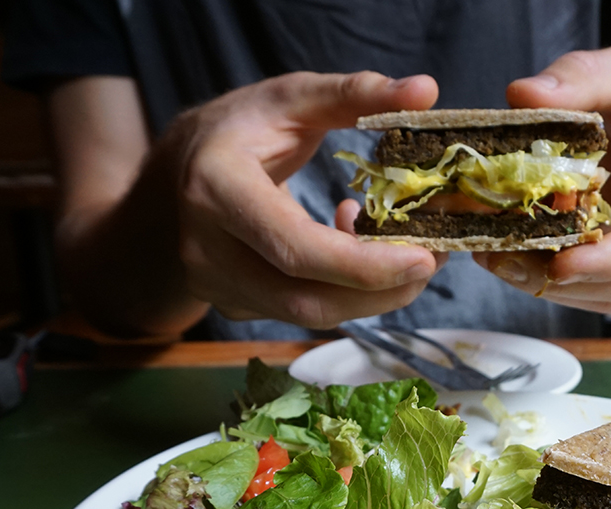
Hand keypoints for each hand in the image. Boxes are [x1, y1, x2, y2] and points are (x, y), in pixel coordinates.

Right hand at [164, 71, 443, 328]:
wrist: (179, 168)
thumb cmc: (241, 129)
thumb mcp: (292, 99)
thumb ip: (356, 94)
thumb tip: (426, 90)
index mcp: (217, 186)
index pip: (295, 248)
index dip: (363, 265)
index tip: (423, 258)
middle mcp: (206, 247)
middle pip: (306, 299)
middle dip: (380, 290)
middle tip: (431, 261)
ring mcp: (215, 283)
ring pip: (307, 315)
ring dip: (370, 297)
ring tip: (404, 256)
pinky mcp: (231, 304)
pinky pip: (299, 312)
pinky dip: (344, 294)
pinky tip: (358, 258)